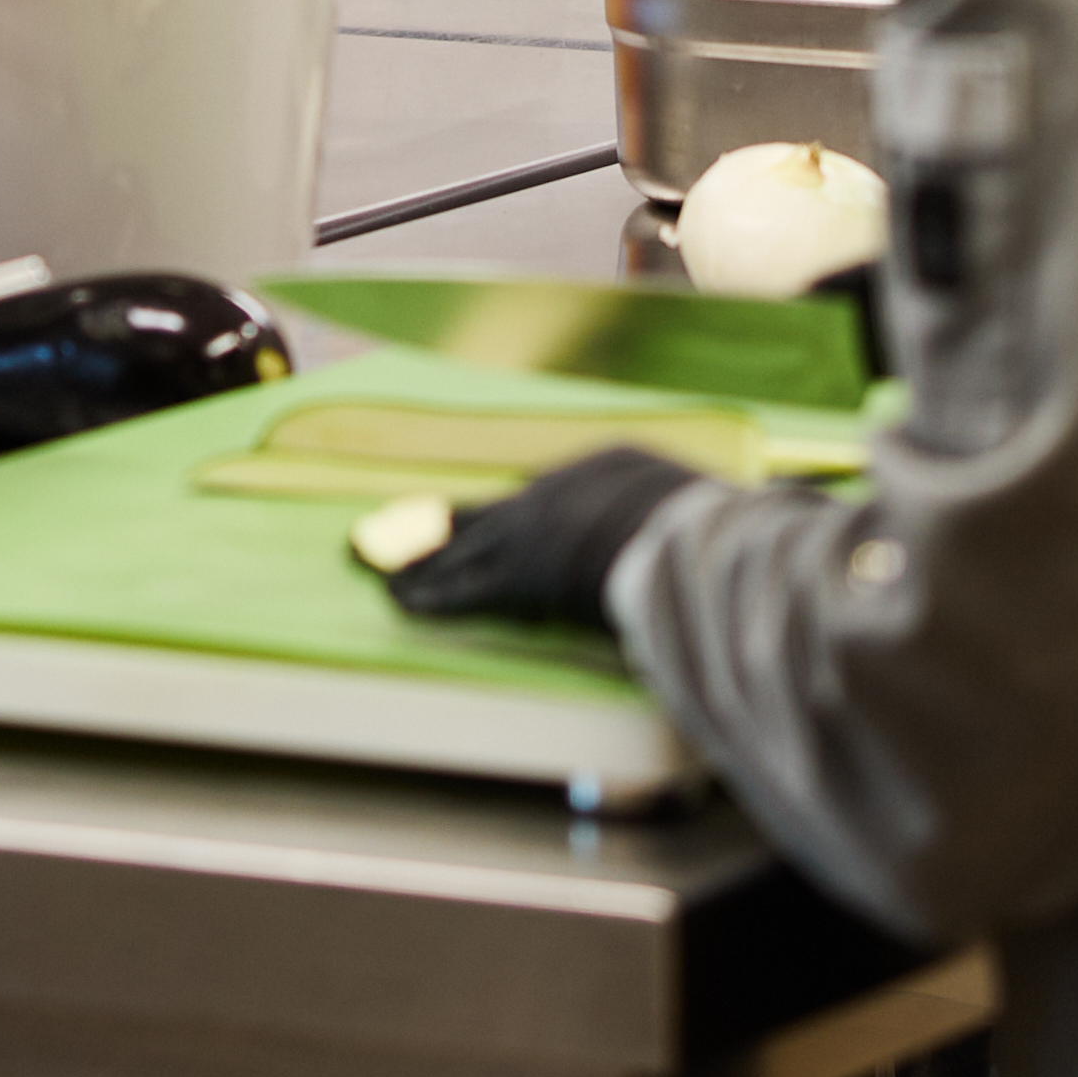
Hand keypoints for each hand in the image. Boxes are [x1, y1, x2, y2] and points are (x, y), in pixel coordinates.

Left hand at [379, 447, 706, 634]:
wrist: (672, 530)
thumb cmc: (690, 515)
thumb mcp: (682, 493)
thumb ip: (662, 501)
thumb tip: (683, 511)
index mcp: (588, 474)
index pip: (535, 496)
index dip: (507, 513)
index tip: (483, 518)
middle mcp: (545, 498)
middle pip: (483, 517)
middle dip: (444, 530)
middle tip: (408, 533)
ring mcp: (526, 537)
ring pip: (461, 553)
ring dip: (423, 566)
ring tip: (388, 575)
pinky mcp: (516, 580)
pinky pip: (462, 593)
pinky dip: (429, 598)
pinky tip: (400, 602)